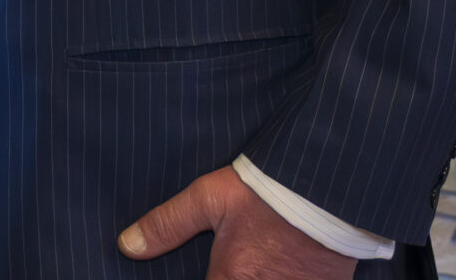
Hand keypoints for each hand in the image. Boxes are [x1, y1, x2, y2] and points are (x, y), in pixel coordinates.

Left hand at [120, 167, 353, 279]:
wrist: (328, 186)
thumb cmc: (266, 192)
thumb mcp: (208, 198)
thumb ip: (167, 225)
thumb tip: (128, 246)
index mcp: (231, 279)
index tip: (209, 271)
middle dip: (229, 276)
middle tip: (231, 262)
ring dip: (253, 276)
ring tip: (252, 264)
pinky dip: (280, 277)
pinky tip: (276, 266)